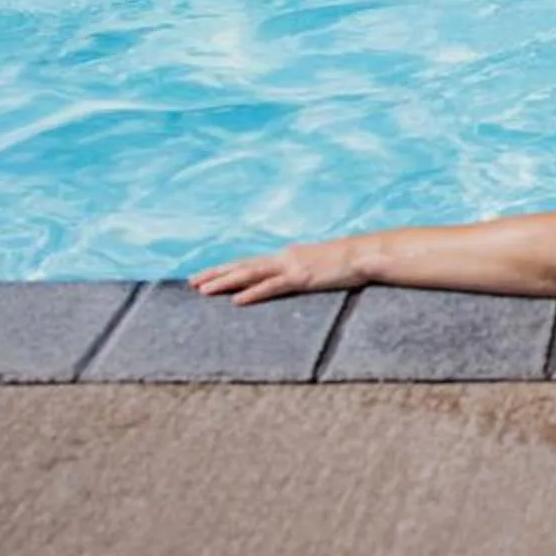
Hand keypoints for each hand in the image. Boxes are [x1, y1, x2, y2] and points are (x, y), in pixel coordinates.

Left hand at [192, 238, 364, 303]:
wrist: (364, 254)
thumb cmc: (344, 261)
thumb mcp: (316, 263)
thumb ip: (299, 270)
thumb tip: (289, 278)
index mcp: (286, 256)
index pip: (248, 262)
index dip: (224, 269)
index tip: (203, 276)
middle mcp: (283, 258)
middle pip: (242, 266)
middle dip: (215, 274)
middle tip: (191, 283)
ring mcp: (291, 267)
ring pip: (250, 274)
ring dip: (225, 282)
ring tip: (204, 290)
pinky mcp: (301, 278)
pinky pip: (272, 287)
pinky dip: (253, 293)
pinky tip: (237, 301)